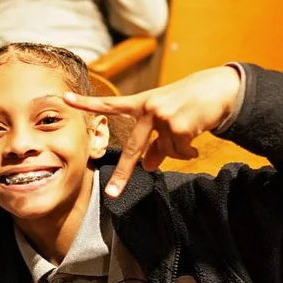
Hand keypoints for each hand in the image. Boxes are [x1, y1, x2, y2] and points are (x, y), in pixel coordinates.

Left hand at [65, 65, 242, 196]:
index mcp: (141, 103)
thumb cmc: (189, 104)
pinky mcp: (179, 125)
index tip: (64, 98)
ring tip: (188, 134)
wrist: (219, 89)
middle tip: (112, 193)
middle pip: (133, 148)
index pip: (110, 104)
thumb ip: (154, 141)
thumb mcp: (166, 119)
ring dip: (177, 151)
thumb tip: (148, 166)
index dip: (86, 102)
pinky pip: (179, 152)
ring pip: (164, 153)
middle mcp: (148, 107)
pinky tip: (195, 138)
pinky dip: (188, 151)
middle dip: (124, 173)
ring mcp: (163, 116)